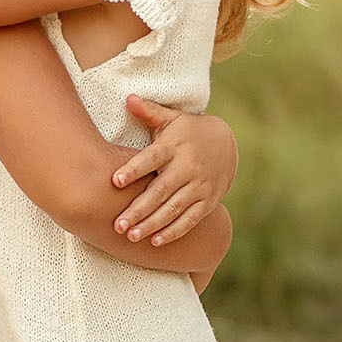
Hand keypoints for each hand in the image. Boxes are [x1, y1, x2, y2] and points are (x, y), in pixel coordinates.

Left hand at [109, 96, 238, 243]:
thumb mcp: (172, 119)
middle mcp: (188, 167)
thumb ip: (149, 112)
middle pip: (160, 190)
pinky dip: (174, 231)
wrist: (226, 144)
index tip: (115, 181)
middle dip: (139, 209)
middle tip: (117, 225)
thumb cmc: (187, 131)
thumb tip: (128, 98)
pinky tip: (155, 242)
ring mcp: (200, 186)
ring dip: (152, 224)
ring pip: (174, 208)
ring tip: (131, 237)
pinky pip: (190, 219)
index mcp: (175, 147)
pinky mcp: (208, 201)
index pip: (152, 158)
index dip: (134, 169)